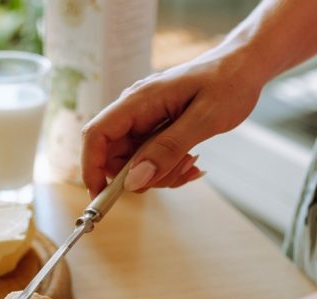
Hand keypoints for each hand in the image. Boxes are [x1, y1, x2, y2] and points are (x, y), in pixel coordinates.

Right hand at [81, 46, 263, 196]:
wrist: (244, 66)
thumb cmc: (229, 82)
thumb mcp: (205, 119)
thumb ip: (168, 149)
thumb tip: (135, 181)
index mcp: (138, 101)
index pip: (96, 135)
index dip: (91, 167)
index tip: (100, 194)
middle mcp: (134, 110)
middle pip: (113, 155)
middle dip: (139, 175)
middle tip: (175, 174)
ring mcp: (143, 120)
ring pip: (133, 162)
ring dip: (159, 173)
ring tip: (191, 163)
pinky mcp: (154, 128)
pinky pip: (149, 158)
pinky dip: (167, 168)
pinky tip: (191, 161)